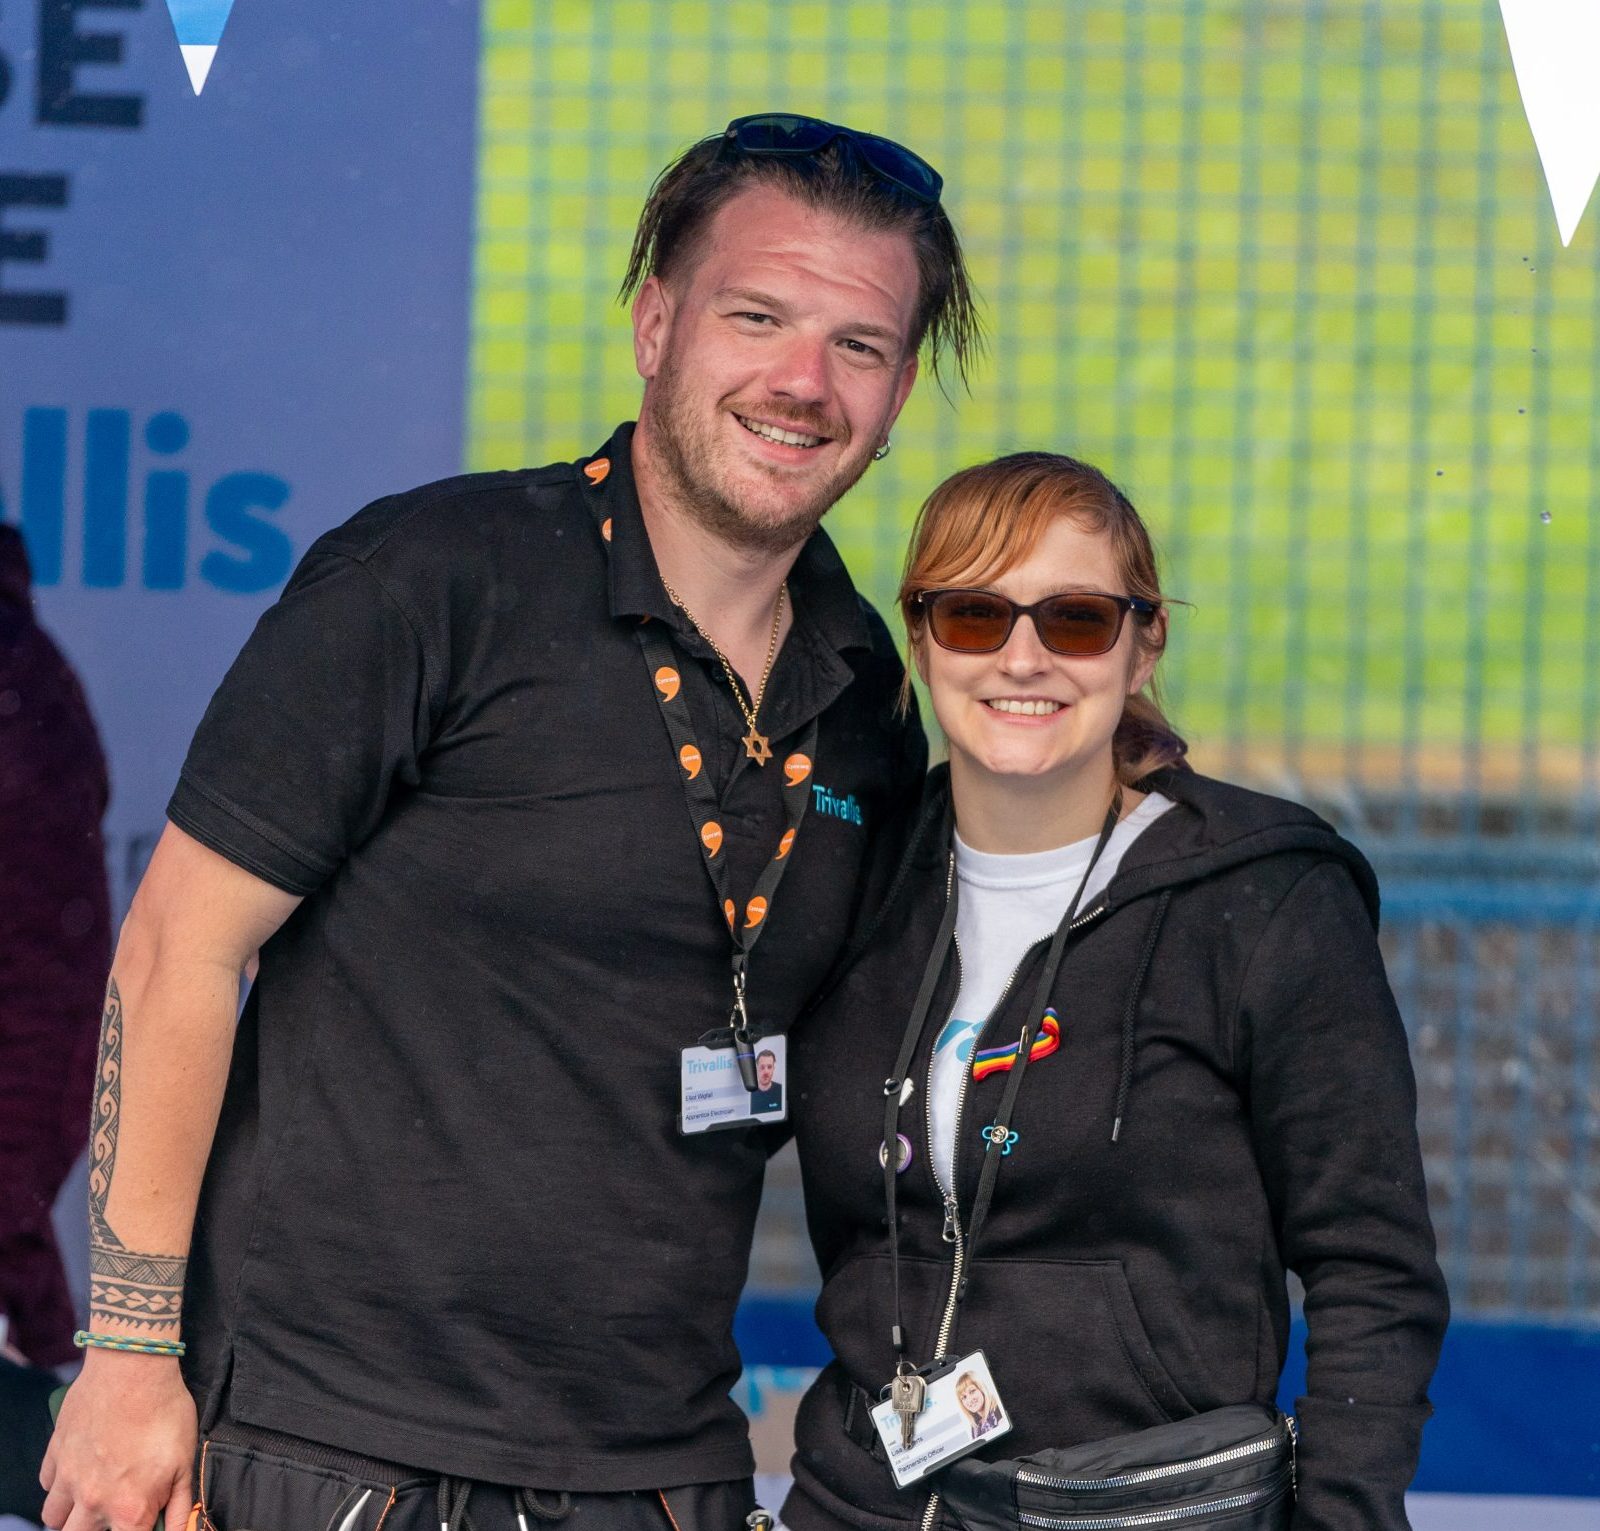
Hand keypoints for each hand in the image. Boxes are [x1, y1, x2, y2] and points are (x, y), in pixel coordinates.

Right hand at [39, 1349, 196, 1530]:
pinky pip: (47, 1484)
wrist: (133, 1367)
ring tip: (92, 1498)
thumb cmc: (165, 1411)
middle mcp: (93, 1501)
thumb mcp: (185, 1460)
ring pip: (54, 1518)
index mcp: (129, 1509)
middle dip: (95, 1529)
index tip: (138, 1521)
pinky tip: (79, 1470)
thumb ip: (180, 1505)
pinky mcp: (55, 1454)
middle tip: (111, 1511)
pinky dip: (59, 1484)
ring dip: (71, 1514)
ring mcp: (69, 1478)